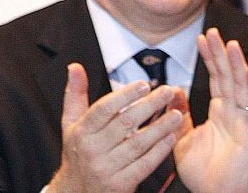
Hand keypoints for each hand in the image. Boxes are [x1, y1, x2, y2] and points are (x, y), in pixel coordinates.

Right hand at [48, 65, 184, 192]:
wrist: (75, 191)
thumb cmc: (77, 152)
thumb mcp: (70, 123)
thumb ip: (76, 94)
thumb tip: (75, 67)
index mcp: (82, 131)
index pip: (104, 109)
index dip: (125, 95)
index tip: (143, 84)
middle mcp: (93, 150)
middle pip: (125, 123)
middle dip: (150, 105)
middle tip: (168, 91)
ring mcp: (107, 168)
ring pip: (138, 144)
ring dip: (160, 127)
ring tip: (176, 114)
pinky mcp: (120, 184)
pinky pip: (143, 165)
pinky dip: (159, 151)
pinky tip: (170, 138)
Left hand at [173, 28, 247, 192]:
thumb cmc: (202, 173)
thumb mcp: (182, 140)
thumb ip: (179, 116)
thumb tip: (173, 92)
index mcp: (220, 112)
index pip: (216, 78)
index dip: (210, 58)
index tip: (202, 38)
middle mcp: (234, 112)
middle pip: (229, 76)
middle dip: (221, 54)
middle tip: (212, 32)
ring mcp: (244, 121)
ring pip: (242, 87)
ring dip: (237, 64)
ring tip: (230, 44)